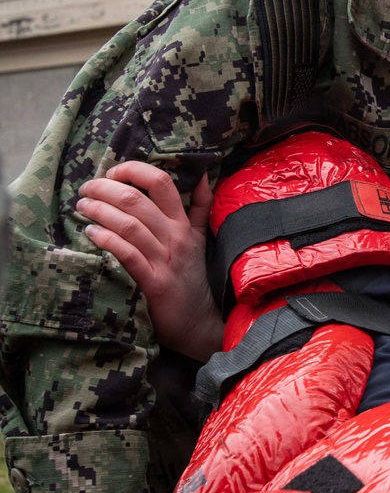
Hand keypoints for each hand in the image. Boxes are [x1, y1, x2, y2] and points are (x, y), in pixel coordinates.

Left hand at [77, 162, 222, 362]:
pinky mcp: (155, 284)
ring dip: (100, 211)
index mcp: (182, 223)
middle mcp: (175, 237)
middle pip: (137, 200)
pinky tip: (91, 234)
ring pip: (129, 225)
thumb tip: (203, 176)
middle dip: (105, 188)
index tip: (112, 173)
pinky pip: (127, 255)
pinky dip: (107, 240)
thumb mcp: (200, 238)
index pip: (161, 183)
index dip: (133, 171)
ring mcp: (165, 260)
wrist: (199, 321)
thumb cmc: (191, 277)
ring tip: (83, 208)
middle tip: (86, 190)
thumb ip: (200, 207)